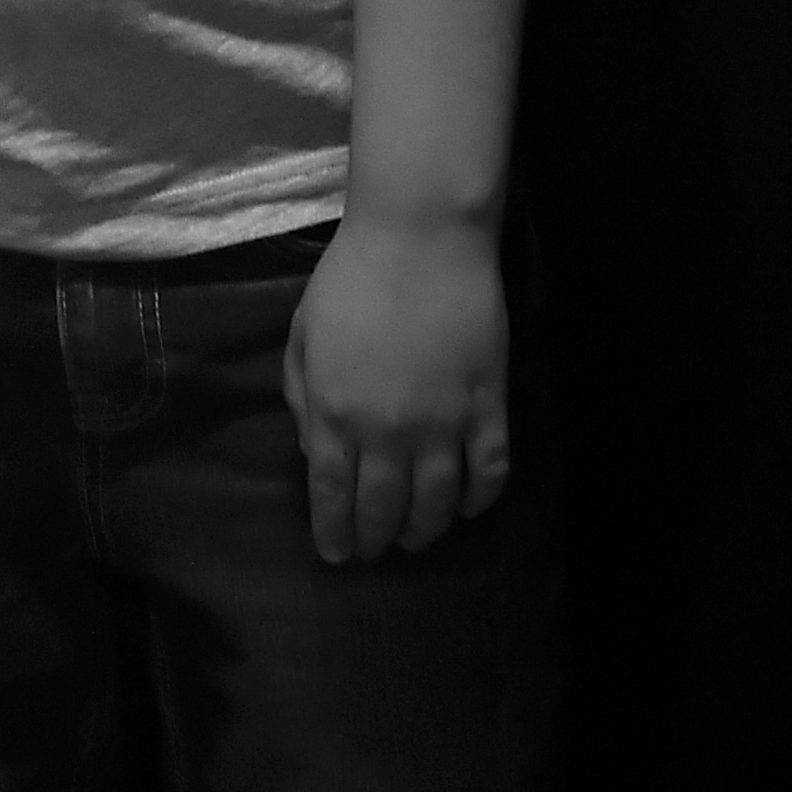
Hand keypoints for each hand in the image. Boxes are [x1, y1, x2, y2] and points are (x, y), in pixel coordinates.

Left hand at [284, 213, 509, 562]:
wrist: (420, 236)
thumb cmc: (352, 274)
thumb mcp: (303, 330)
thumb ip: (300, 392)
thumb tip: (311, 446)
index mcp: (333, 411)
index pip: (331, 494)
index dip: (333, 533)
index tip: (335, 555)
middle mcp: (386, 431)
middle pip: (382, 508)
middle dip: (374, 539)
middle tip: (374, 551)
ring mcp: (443, 424)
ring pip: (437, 505)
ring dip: (425, 530)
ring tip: (415, 539)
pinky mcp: (489, 409)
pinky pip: (491, 474)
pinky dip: (481, 500)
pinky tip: (470, 508)